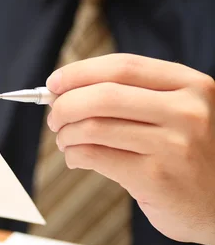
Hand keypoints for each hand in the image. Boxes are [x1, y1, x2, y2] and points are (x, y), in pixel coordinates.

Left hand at [46, 53, 214, 244]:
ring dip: (66, 133)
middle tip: (54, 117)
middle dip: (65, 104)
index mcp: (190, 85)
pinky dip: (74, 154)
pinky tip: (75, 158)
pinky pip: (95, 155)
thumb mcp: (177, 113)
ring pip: (93, 127)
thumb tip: (64, 90)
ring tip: (65, 141)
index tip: (55, 83)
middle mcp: (186, 111)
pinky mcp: (155, 177)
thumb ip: (132, 96)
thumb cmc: (188, 154)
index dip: (80, 72)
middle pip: (103, 95)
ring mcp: (173, 144)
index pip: (123, 67)